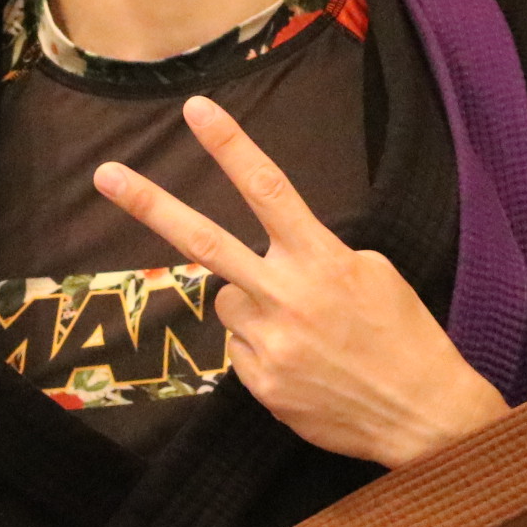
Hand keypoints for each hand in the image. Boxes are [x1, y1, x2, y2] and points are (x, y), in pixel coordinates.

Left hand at [92, 95, 504, 468]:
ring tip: (304, 328)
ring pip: (228, 301)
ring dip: (252, 304)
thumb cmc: (405, 336)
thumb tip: (276, 258)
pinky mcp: (260, 383)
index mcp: (321, 259)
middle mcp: (286, 296)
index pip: (269, 188)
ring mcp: (268, 343)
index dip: (230, 145)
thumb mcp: (375, 273)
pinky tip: (304, 362)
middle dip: (151, 206)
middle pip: (205, 242)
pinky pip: (239, 349)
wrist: (421, 416)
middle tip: (105, 175)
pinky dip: (263, 347)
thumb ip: (319, 255)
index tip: (195, 110)